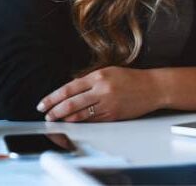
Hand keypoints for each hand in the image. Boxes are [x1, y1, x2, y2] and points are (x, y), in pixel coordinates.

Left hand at [37, 66, 162, 121]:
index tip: (43, 103)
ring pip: (80, 115)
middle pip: (72, 103)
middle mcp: (102, 89)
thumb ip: (90, 80)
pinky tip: (73, 124)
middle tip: (47, 115)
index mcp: (99, 76)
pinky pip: (92, 121)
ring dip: (66, 119)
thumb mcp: (109, 72)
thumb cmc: (131, 79)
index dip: (54, 97)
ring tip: (56, 121)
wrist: (152, 87)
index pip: (69, 88)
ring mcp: (108, 104)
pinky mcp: (113, 116)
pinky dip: (80, 123)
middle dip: (56, 111)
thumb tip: (71, 90)